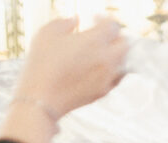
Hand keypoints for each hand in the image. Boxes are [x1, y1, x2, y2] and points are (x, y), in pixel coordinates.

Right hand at [13, 17, 128, 120]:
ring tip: (102, 51)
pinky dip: (113, 70)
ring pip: (123, 62)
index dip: (104, 20)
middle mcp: (106, 60)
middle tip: (103, 36)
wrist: (43, 97)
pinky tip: (101, 68)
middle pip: (124, 44)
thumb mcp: (48, 32)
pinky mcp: (103, 92)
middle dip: (115, 37)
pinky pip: (116, 78)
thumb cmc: (43, 65)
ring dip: (116, 54)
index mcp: (95, 41)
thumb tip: (74, 21)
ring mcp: (107, 78)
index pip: (112, 25)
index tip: (94, 20)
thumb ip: (65, 22)